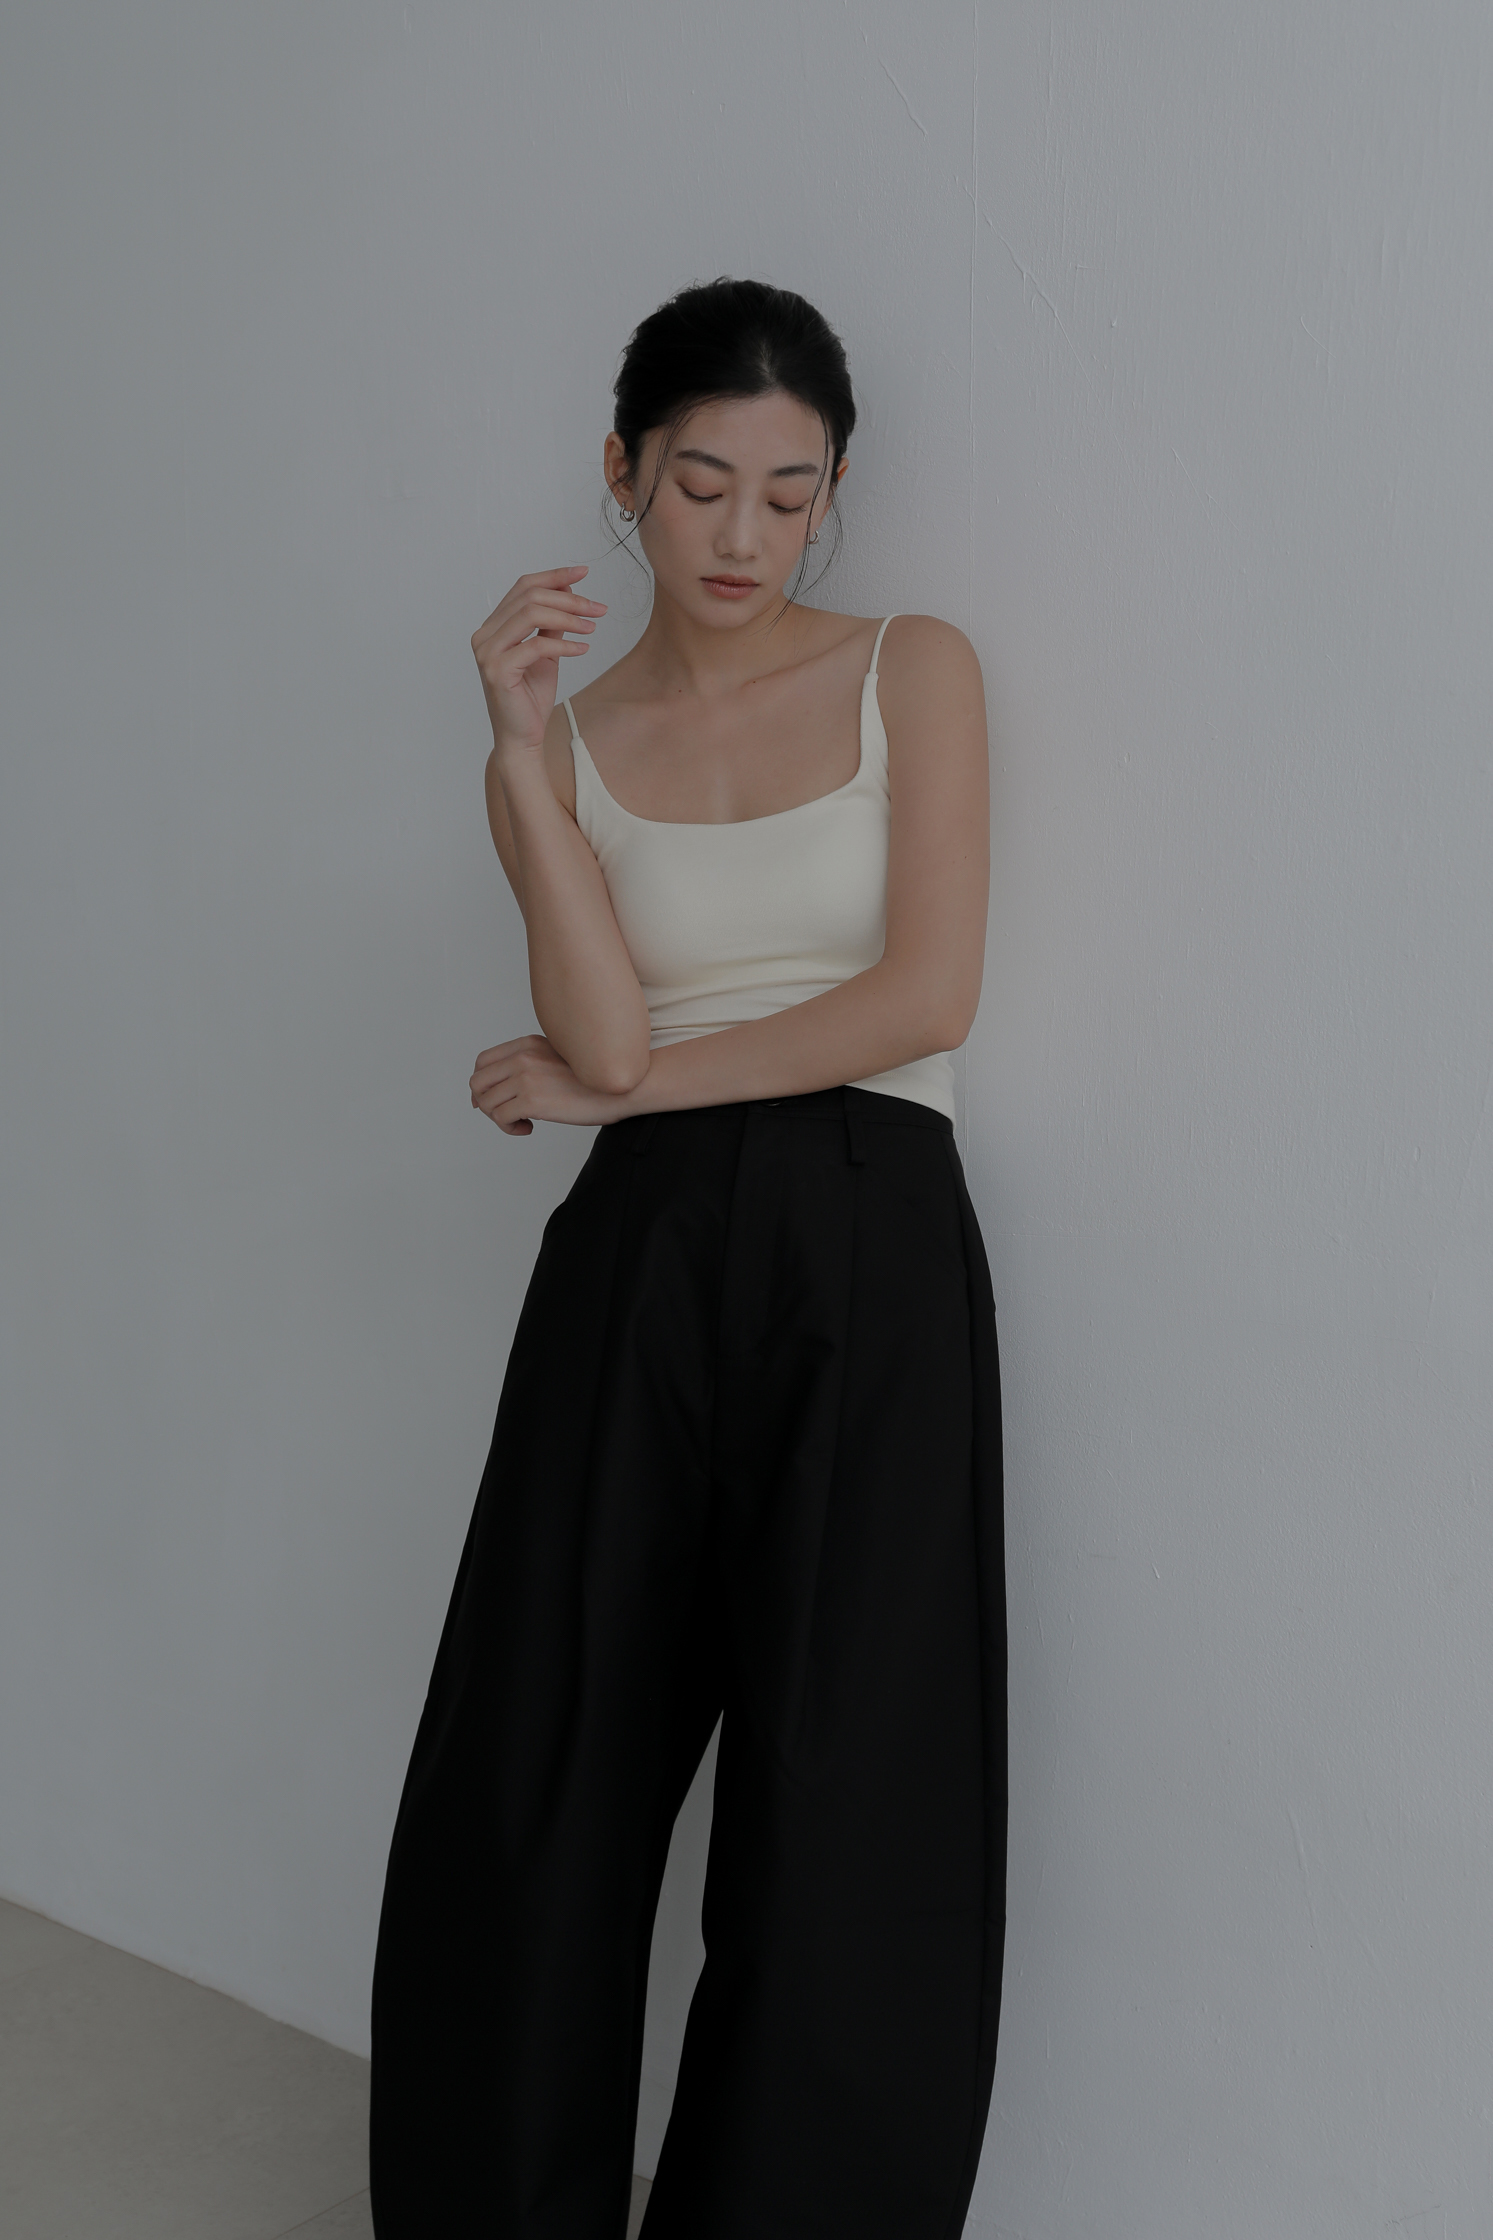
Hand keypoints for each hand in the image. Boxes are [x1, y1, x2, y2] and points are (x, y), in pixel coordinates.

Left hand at [469, 1033, 638, 1134]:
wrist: (623, 1087)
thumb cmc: (596, 1080)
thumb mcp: (560, 1057)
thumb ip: (533, 1064)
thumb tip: (507, 1090)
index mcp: (527, 1044)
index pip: (483, 1062)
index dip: (483, 1085)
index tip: (496, 1100)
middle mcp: (522, 1057)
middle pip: (477, 1082)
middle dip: (486, 1103)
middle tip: (507, 1115)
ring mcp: (525, 1077)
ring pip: (485, 1102)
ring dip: (499, 1118)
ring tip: (521, 1122)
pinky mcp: (532, 1100)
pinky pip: (500, 1118)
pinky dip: (509, 1128)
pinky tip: (529, 1129)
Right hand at [471, 567, 607, 756]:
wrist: (521, 737)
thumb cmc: (531, 697)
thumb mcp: (546, 652)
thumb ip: (551, 624)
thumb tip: (569, 591)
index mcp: (493, 627)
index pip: (523, 587)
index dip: (554, 576)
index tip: (583, 572)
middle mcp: (485, 635)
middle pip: (530, 597)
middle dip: (569, 599)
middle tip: (598, 609)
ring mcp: (488, 652)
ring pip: (531, 615)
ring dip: (568, 618)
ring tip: (592, 627)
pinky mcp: (498, 670)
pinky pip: (536, 646)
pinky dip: (564, 645)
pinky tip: (583, 649)